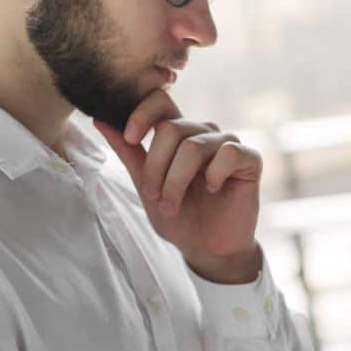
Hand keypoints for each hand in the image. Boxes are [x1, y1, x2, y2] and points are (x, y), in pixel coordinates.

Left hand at [94, 90, 262, 280]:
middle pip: (172, 128)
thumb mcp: (146, 185)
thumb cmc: (179, 218)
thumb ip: (128, 152)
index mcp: (178, 134)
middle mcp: (203, 133)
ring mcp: (227, 144)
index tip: (130, 138)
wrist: (207, 250)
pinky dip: (214, 175)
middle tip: (154, 196)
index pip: (161, 101)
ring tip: (172, 206)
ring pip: (194, 146)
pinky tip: (212, 190)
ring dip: (176, 181)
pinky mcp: (250, 159)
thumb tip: (100, 120)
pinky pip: (228, 153)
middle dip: (156, 166)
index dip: (142, 113)